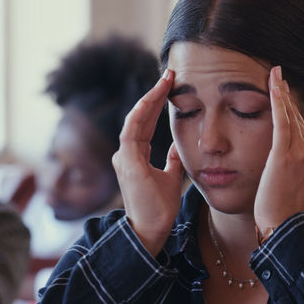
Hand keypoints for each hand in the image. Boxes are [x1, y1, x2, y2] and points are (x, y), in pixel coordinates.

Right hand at [112, 69, 185, 253]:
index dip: (157, 104)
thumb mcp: (171, 178)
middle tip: (170, 74)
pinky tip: (153, 98)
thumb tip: (179, 145)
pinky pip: (132, 130)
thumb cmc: (159, 208)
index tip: (171, 86)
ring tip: (165, 80)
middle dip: (154, 94)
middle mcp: (126, 154)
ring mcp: (124, 157)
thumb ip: (172, 160)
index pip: (146, 123)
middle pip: (140, 116)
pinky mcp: (127, 162)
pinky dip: (142, 113)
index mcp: (135, 157)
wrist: (151, 230)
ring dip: (149, 98)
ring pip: (135, 119)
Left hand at [253, 67, 303, 232]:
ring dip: (282, 93)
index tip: (286, 92)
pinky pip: (282, 120)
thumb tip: (303, 154)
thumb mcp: (297, 184)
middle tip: (278, 75)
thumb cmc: (284, 211)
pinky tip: (273, 84)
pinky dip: (278, 100)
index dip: (293, 109)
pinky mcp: (285, 154)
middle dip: (287, 97)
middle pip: (299, 118)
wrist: (283, 227)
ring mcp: (302, 152)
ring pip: (291, 116)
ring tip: (274, 74)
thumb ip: (300, 165)